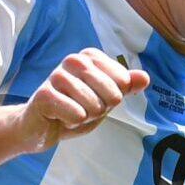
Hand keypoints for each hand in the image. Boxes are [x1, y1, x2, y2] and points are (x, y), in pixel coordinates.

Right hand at [18, 48, 147, 152]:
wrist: (39, 127)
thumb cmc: (72, 110)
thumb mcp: (104, 99)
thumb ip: (125, 86)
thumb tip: (145, 77)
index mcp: (90, 57)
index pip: (123, 82)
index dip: (113, 99)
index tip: (95, 99)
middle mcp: (74, 60)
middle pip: (112, 94)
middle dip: (101, 110)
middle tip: (82, 109)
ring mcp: (57, 75)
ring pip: (95, 106)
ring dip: (85, 118)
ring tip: (69, 113)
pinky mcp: (44, 94)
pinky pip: (77, 114)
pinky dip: (72, 123)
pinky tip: (59, 118)